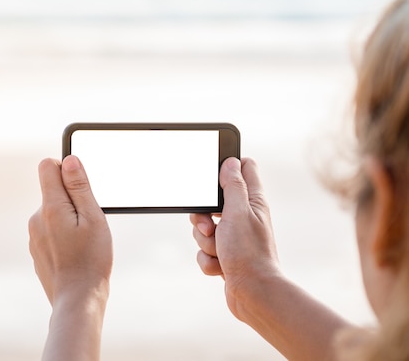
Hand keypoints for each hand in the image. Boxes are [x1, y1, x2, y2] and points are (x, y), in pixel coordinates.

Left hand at [29, 155, 112, 305]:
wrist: (77, 300)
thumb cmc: (91, 260)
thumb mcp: (93, 218)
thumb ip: (79, 187)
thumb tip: (69, 160)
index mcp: (50, 207)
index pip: (47, 166)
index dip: (67, 168)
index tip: (81, 185)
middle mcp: (36, 219)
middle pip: (52, 190)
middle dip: (72, 197)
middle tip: (89, 221)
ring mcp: (34, 236)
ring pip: (52, 212)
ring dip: (68, 217)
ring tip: (84, 240)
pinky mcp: (37, 250)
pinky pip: (50, 230)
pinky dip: (62, 234)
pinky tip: (75, 251)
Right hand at [190, 157, 280, 319]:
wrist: (253, 294)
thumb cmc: (248, 253)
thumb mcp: (237, 212)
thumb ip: (233, 185)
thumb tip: (231, 162)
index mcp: (252, 201)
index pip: (244, 168)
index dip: (228, 166)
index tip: (215, 176)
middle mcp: (244, 217)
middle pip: (212, 203)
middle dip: (203, 216)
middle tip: (211, 226)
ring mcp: (234, 238)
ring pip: (204, 229)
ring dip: (205, 242)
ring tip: (220, 251)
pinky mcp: (226, 256)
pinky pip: (204, 251)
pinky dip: (208, 259)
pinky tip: (221, 267)